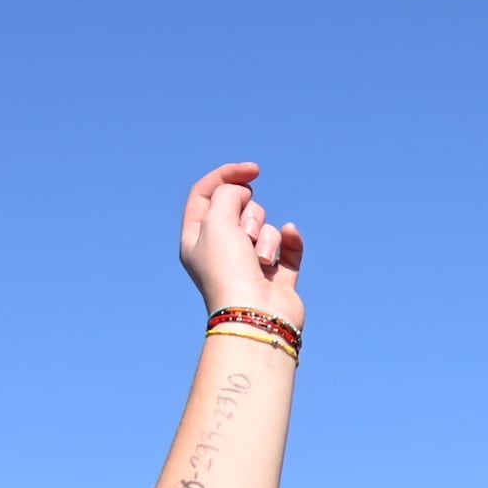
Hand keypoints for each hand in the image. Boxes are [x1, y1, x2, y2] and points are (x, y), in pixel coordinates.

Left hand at [180, 161, 307, 328]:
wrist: (255, 316)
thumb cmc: (228, 270)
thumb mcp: (216, 220)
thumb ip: (227, 193)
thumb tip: (244, 193)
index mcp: (196, 239)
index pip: (206, 194)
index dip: (228, 176)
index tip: (252, 170)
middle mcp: (221, 250)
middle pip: (240, 209)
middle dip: (249, 217)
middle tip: (245, 237)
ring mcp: (250, 264)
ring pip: (265, 228)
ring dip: (266, 239)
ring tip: (262, 261)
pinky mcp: (278, 277)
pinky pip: (289, 247)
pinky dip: (290, 241)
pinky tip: (291, 235)